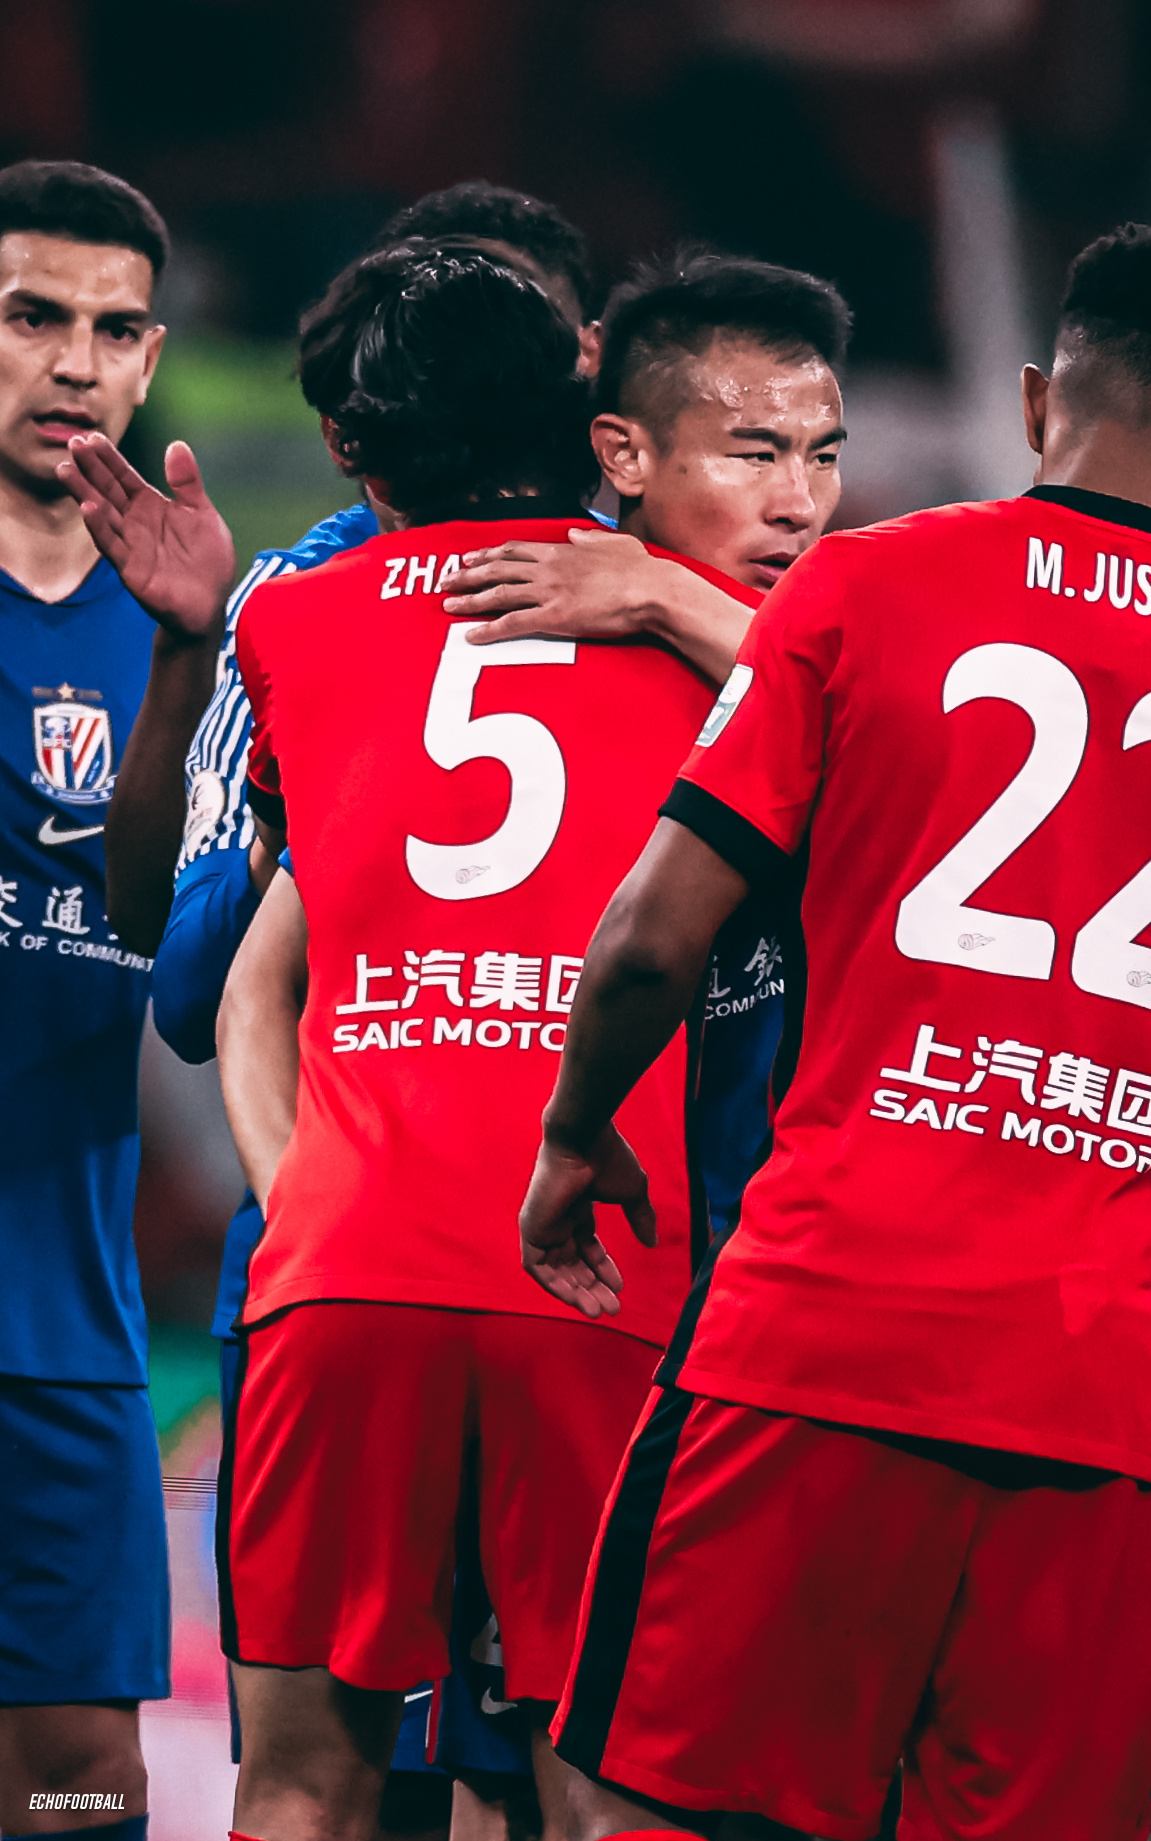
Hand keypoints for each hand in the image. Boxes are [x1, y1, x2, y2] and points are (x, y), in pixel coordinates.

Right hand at [57, 433, 234, 642]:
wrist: (210, 604)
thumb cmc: (207, 560)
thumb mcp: (202, 514)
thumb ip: (187, 483)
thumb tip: (176, 445)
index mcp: (150, 506)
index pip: (124, 477)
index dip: (109, 459)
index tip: (92, 438)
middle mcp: (135, 523)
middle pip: (108, 491)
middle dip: (90, 468)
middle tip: (73, 444)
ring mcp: (130, 545)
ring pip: (102, 514)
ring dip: (84, 493)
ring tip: (67, 470)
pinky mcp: (130, 569)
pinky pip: (112, 546)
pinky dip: (99, 528)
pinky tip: (88, 509)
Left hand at [440, 526, 665, 643]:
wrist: (651, 590)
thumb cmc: (641, 570)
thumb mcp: (615, 543)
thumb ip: (592, 538)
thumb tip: (577, 534)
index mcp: (562, 551)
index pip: (514, 550)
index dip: (488, 554)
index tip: (469, 558)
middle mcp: (549, 568)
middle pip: (498, 569)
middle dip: (468, 575)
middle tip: (446, 582)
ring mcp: (549, 592)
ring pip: (498, 594)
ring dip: (470, 600)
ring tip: (449, 607)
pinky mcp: (554, 617)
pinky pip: (513, 623)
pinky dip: (489, 629)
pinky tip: (472, 635)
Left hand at [519, 1122, 656, 1317]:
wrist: (584, 1140)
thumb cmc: (608, 1158)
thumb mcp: (632, 1192)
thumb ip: (640, 1218)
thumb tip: (651, 1242)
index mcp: (578, 1208)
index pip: (587, 1247)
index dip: (603, 1269)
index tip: (620, 1286)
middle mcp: (559, 1218)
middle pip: (572, 1264)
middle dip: (592, 1287)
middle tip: (612, 1309)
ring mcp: (543, 1224)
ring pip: (554, 1270)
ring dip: (575, 1293)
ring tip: (598, 1310)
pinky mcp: (531, 1228)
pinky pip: (537, 1267)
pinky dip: (554, 1285)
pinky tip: (576, 1299)